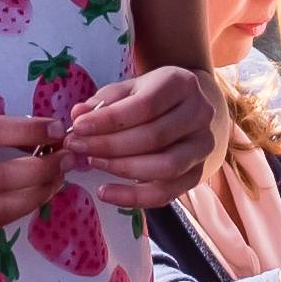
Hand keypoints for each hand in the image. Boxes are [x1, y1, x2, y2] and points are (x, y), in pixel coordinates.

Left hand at [56, 61, 218, 210]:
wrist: (188, 111)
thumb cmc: (153, 97)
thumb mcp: (130, 89)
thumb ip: (105, 101)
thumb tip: (78, 114)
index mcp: (182, 84)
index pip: (145, 105)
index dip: (109, 119)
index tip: (78, 127)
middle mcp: (200, 114)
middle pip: (154, 137)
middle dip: (109, 145)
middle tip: (78, 147)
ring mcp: (202, 145)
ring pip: (165, 166)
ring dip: (122, 168)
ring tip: (93, 162)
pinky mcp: (198, 173)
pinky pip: (166, 193)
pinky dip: (133, 197)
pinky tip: (106, 192)